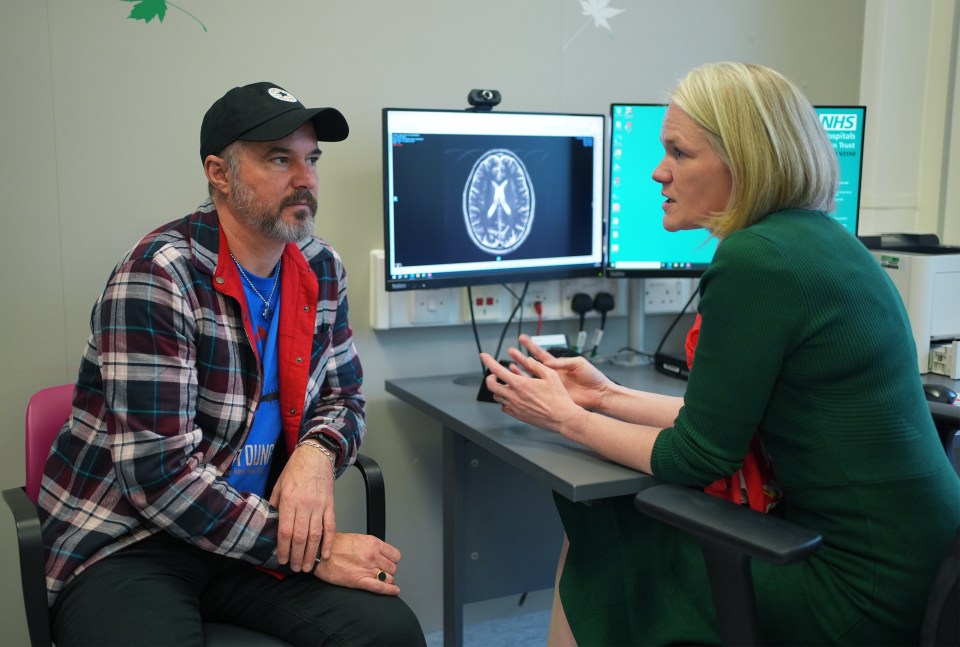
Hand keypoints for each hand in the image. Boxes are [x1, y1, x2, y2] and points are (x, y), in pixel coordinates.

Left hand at [268, 442, 335, 572]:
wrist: (316, 455)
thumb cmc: (295, 469)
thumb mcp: (278, 485)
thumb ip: (274, 505)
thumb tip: (270, 523)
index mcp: (289, 501)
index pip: (285, 531)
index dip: (282, 549)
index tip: (281, 559)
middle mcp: (304, 505)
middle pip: (300, 537)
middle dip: (296, 556)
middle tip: (295, 568)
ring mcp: (319, 506)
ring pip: (315, 535)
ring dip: (311, 554)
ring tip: (307, 566)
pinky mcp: (330, 505)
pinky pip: (330, 527)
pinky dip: (328, 542)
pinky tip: (325, 554)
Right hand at [312, 532, 403, 595]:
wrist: (319, 553)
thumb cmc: (334, 545)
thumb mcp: (357, 538)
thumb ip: (370, 546)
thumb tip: (379, 553)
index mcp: (372, 543)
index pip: (395, 555)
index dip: (392, 561)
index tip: (389, 563)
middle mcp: (372, 555)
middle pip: (393, 567)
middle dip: (388, 571)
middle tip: (381, 572)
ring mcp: (367, 568)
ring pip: (388, 577)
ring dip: (386, 579)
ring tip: (379, 579)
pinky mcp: (359, 581)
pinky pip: (380, 587)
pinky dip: (389, 590)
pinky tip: (394, 590)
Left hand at [479, 346, 588, 435]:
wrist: (562, 417)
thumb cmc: (558, 398)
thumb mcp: (550, 375)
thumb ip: (536, 365)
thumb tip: (528, 359)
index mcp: (520, 384)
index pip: (497, 370)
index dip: (488, 361)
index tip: (484, 356)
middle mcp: (514, 396)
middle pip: (491, 386)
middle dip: (490, 378)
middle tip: (494, 375)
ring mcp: (514, 407)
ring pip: (496, 397)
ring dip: (498, 390)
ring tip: (505, 386)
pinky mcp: (518, 415)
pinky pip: (504, 407)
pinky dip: (504, 401)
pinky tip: (513, 398)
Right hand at [513, 334, 611, 411]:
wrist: (599, 394)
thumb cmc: (592, 377)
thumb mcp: (578, 363)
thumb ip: (563, 362)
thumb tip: (548, 362)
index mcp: (558, 364)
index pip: (541, 354)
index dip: (531, 346)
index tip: (522, 339)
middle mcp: (552, 374)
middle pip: (533, 364)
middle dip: (521, 357)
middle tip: (510, 351)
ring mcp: (551, 385)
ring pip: (532, 378)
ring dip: (521, 372)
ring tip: (510, 367)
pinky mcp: (554, 395)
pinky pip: (538, 391)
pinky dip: (528, 387)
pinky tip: (520, 385)